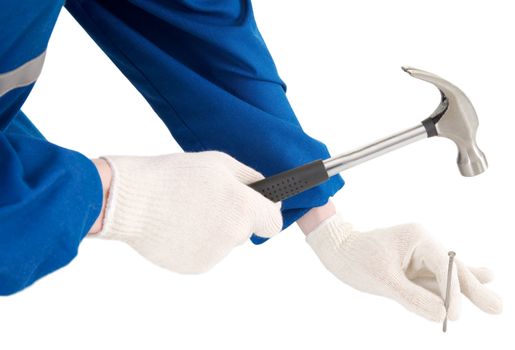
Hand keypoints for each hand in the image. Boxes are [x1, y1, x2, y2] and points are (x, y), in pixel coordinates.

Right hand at [92, 151, 281, 272]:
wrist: (130, 201)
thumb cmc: (173, 176)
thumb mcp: (218, 162)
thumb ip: (249, 178)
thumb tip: (266, 192)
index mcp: (243, 208)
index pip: (273, 223)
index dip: (266, 213)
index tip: (257, 207)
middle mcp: (233, 235)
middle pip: (245, 230)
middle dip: (233, 217)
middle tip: (207, 200)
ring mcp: (215, 254)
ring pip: (224, 242)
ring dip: (213, 229)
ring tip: (186, 211)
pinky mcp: (195, 267)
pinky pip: (205, 253)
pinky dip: (196, 242)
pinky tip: (177, 226)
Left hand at [306, 214, 501, 321]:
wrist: (336, 248)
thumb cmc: (354, 257)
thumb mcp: (383, 280)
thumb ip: (413, 297)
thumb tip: (443, 314)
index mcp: (418, 238)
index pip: (446, 266)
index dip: (453, 292)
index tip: (454, 316)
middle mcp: (423, 244)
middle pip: (454, 269)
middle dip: (473, 289)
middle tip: (498, 308)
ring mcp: (420, 255)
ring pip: (448, 277)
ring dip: (467, 291)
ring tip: (493, 303)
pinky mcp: (414, 266)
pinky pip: (436, 279)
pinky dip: (452, 287)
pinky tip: (481, 279)